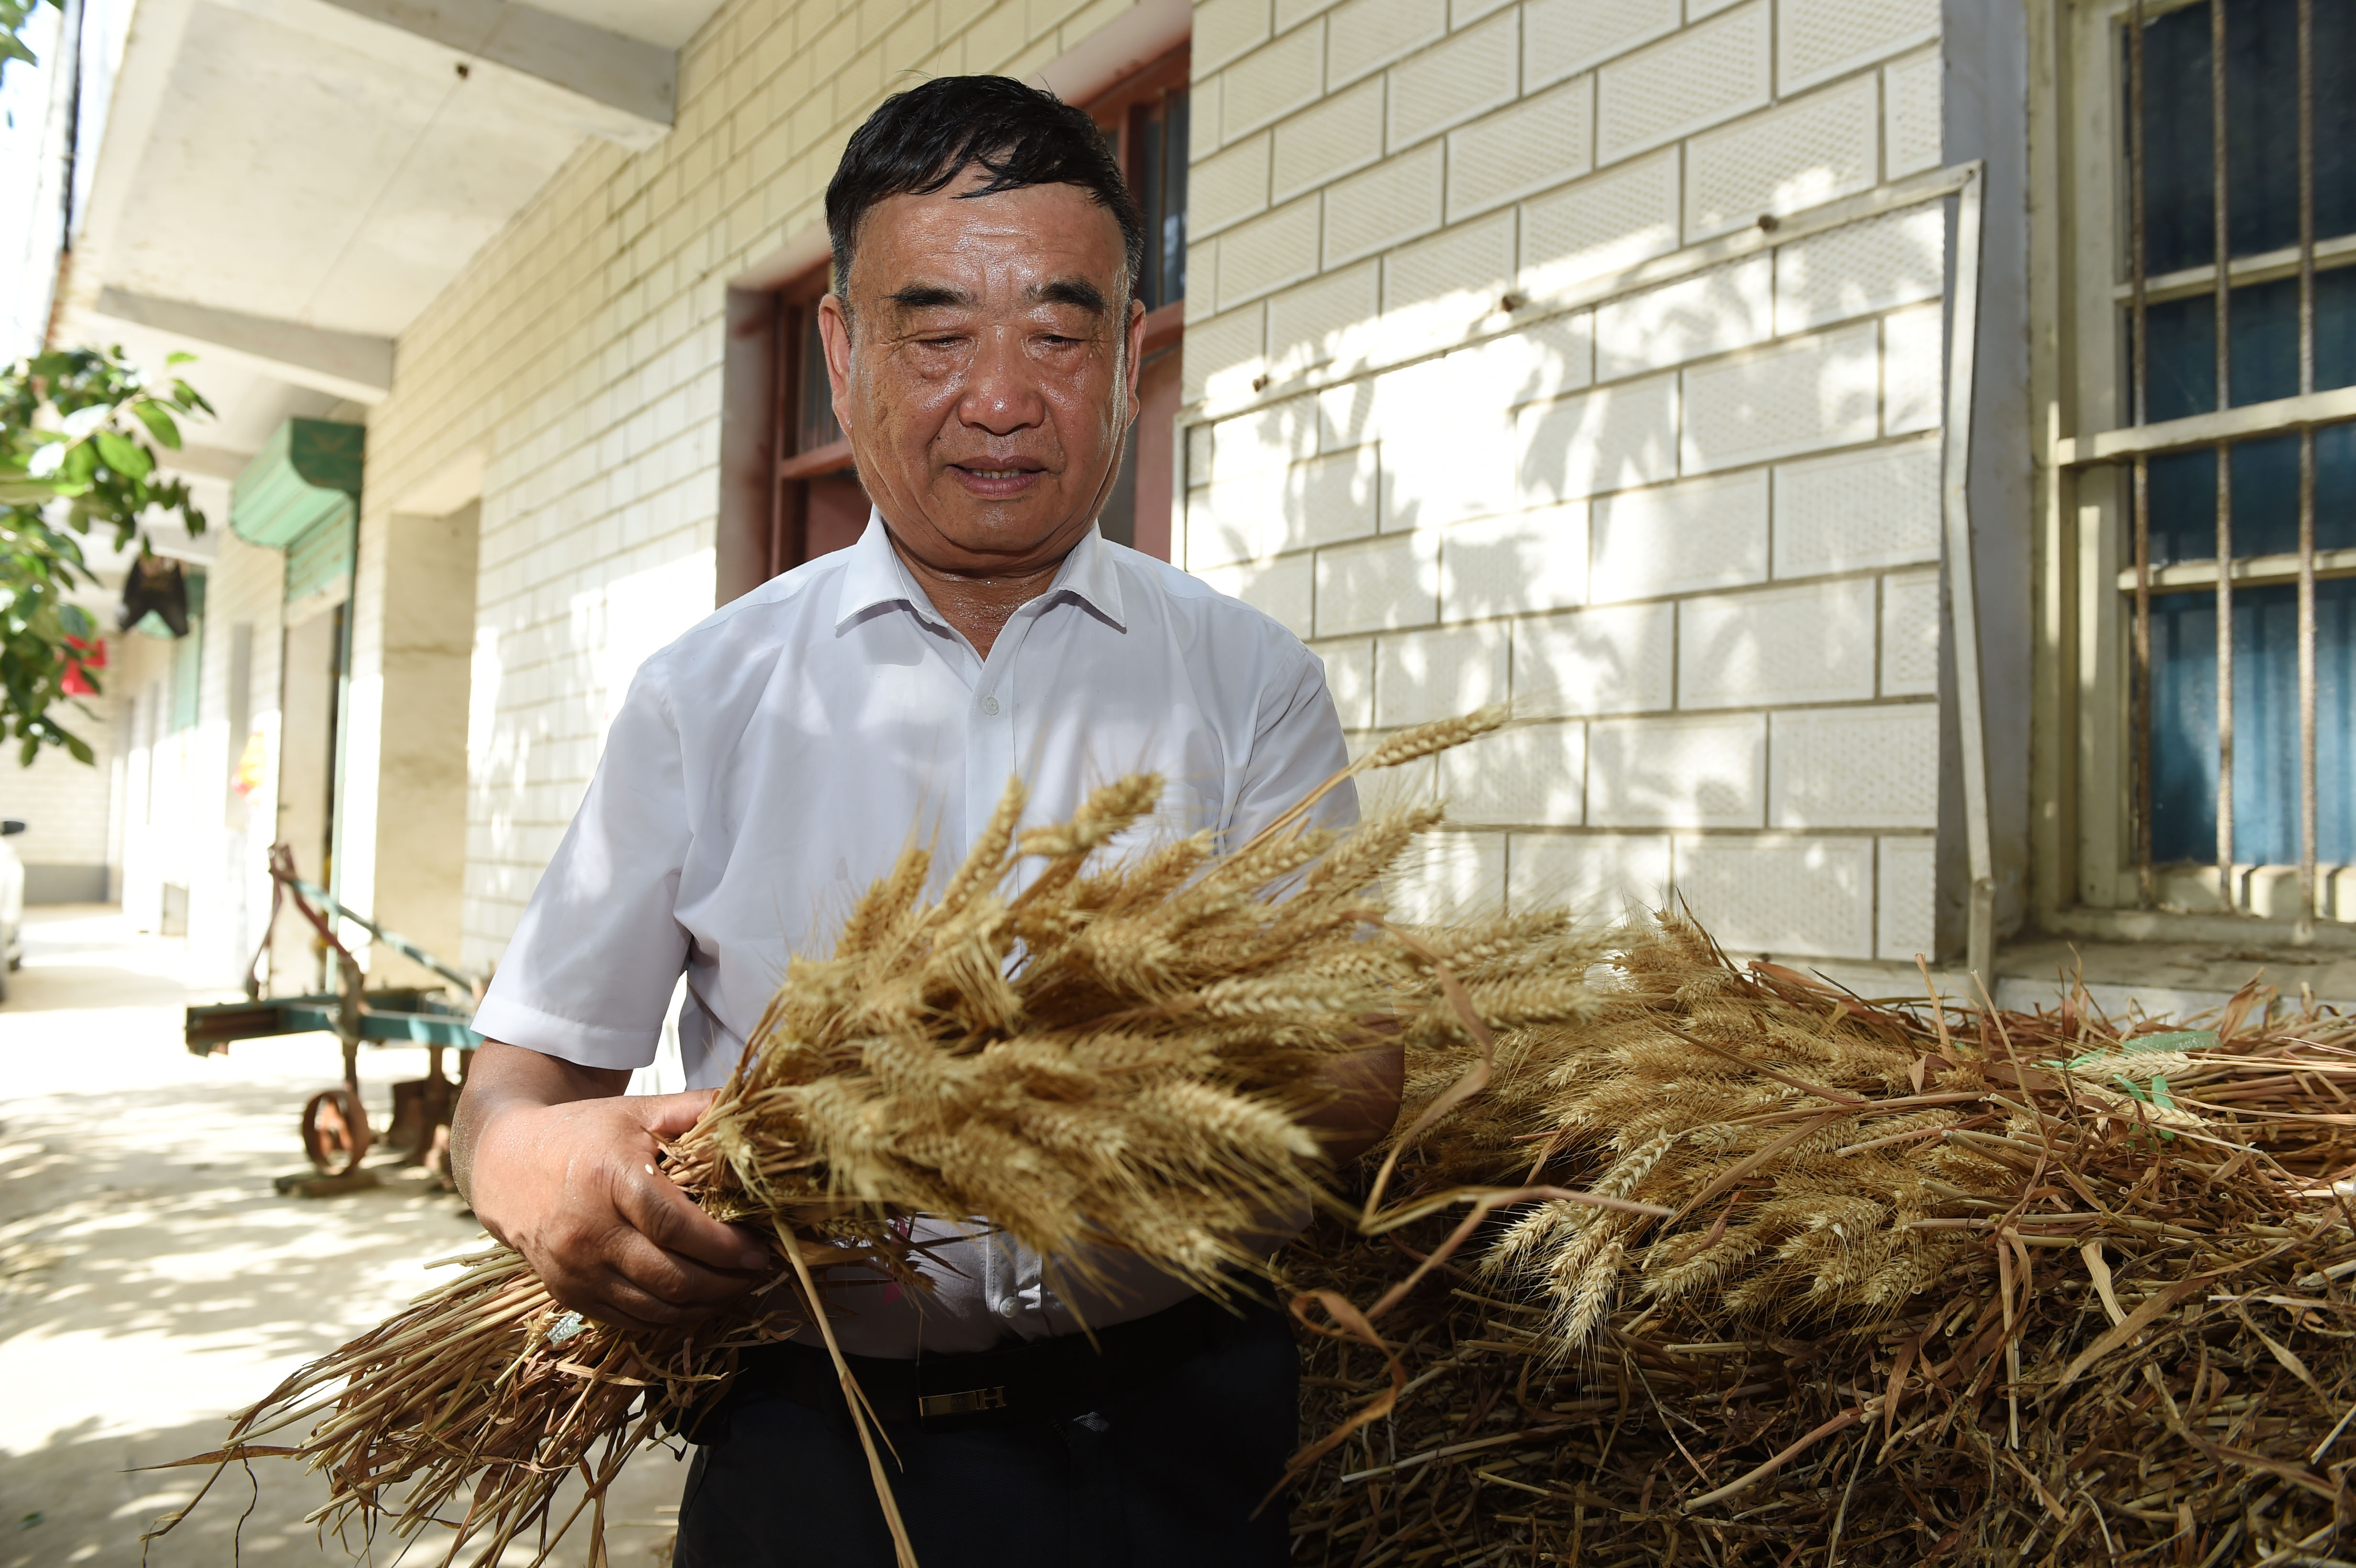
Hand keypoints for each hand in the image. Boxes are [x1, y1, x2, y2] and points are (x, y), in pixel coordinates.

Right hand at [454, 1043, 770, 1332]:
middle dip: (725, 1283)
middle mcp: (588, 1233)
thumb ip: (697, 1109)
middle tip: (758, 1274)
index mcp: (609, 1180)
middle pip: (669, 1278)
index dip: (723, 1246)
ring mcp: (575, 1271)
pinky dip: (671, 1319)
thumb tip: (756, 1108)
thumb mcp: (638, 1112)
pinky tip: (699, 1303)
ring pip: (654, 1309)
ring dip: (705, 1307)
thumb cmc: (583, 1136)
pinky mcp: (569, 1295)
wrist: (506, 1164)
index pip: (674, 1227)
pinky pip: (630, 1321)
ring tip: (737, 1290)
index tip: (759, 1251)